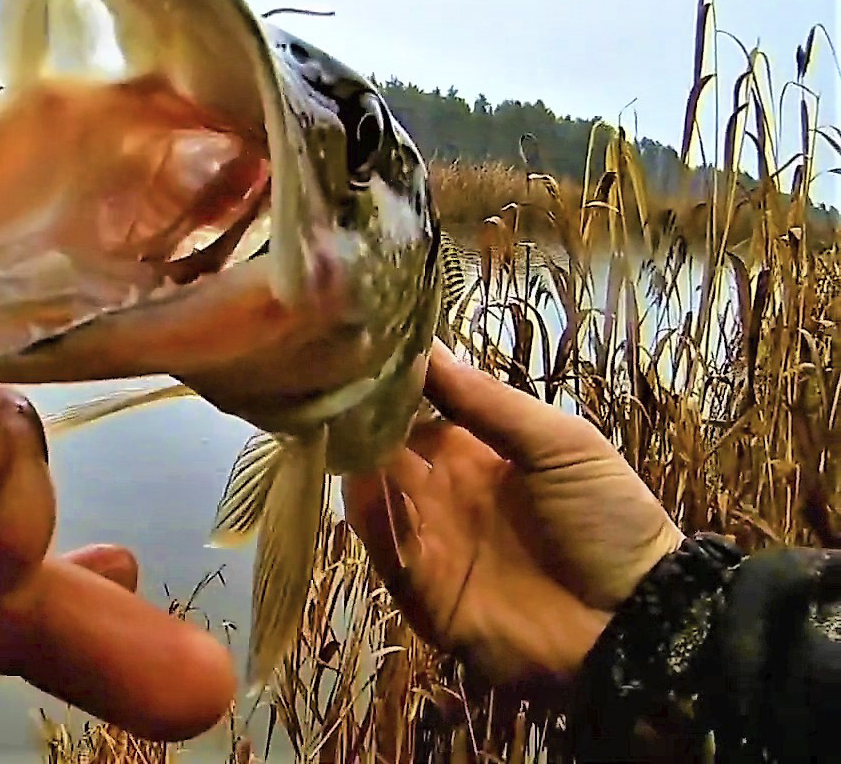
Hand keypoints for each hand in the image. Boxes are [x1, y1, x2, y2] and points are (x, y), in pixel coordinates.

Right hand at [342, 341, 683, 692]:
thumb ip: (490, 402)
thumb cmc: (608, 520)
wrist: (635, 620)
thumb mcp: (561, 444)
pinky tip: (367, 486)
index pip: (414, 409)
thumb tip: (425, 345)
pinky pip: (385, 551)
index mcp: (472, 453)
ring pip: (372, 494)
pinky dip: (372, 519)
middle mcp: (440, 491)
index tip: (355, 343)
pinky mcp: (421, 591)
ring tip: (338, 427)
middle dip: (357, 418)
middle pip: (381, 448)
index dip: (388, 380)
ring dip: (357, 463)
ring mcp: (428, 540)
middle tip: (326, 381)